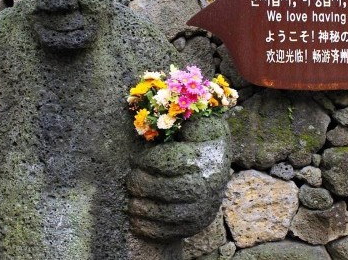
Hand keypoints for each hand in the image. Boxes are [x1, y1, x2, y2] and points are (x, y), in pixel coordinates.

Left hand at [127, 116, 230, 241]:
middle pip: (169, 189)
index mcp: (208, 156)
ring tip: (131, 201)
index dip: (148, 161)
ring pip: (169, 213)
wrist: (216, 166)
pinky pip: (172, 232)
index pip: (174, 161)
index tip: (136, 160)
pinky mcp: (197, 223)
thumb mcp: (200, 122)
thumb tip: (174, 115)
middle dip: (142, 184)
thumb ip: (186, 119)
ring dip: (143, 208)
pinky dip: (149, 228)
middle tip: (131, 179)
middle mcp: (210, 184)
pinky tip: (136, 220)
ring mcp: (204, 207)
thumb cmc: (200, 139)